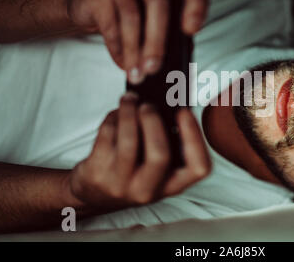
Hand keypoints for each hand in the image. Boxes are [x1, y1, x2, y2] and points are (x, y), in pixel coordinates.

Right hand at [67, 0, 209, 82]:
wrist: (93, 3)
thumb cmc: (137, 13)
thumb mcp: (158, 19)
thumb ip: (173, 33)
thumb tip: (180, 64)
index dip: (197, 2)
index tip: (191, 31)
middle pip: (158, 0)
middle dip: (157, 39)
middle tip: (154, 68)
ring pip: (131, 15)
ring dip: (134, 51)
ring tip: (137, 74)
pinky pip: (110, 24)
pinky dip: (118, 50)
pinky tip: (124, 65)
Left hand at [67, 93, 210, 209]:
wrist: (95, 194)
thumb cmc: (133, 171)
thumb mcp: (156, 168)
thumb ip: (168, 142)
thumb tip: (168, 104)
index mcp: (172, 185)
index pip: (198, 168)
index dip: (194, 138)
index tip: (184, 112)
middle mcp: (148, 190)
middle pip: (160, 155)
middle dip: (154, 122)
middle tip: (148, 105)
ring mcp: (121, 184)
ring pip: (129, 141)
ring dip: (129, 112)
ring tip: (130, 100)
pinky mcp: (97, 173)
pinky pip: (107, 136)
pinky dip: (113, 118)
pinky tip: (117, 114)